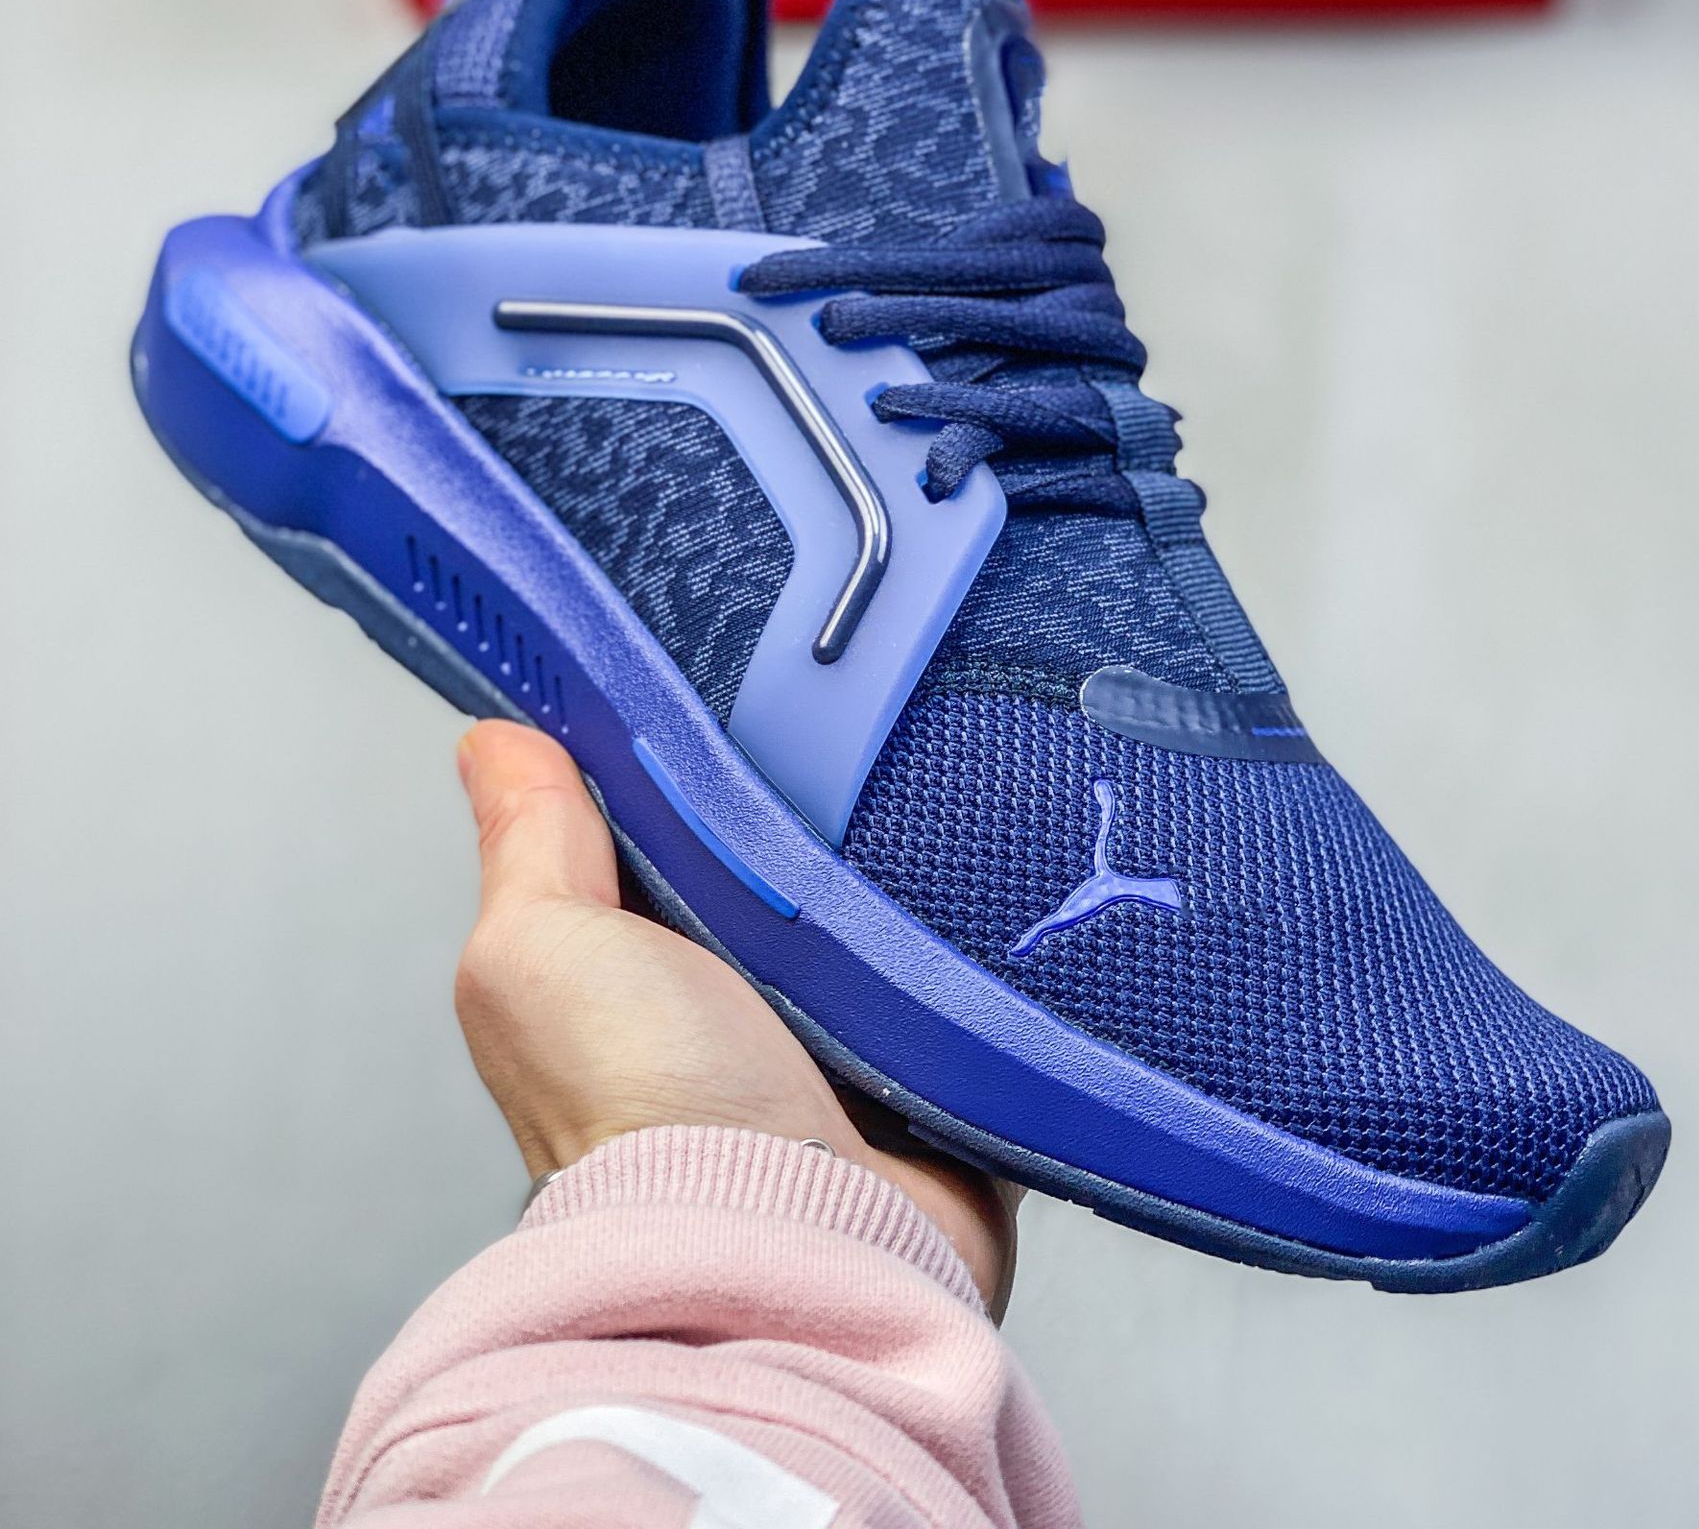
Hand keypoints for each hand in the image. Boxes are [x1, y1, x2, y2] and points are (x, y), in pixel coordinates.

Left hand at [452, 721, 1018, 1314]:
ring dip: (909, 866)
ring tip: (938, 799)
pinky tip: (992, 886)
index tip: (743, 673)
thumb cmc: (643, 1111)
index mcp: (638, 957)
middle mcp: (735, 994)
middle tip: (856, 732)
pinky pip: (968, 974)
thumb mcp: (542, 949)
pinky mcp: (931, 1071)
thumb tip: (492, 741)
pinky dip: (977, 941)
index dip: (701, 749)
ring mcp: (839, 1034)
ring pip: (886, 906)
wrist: (786, 1240)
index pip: (674, 816)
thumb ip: (528, 842)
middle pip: (792, 852)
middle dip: (825, 797)